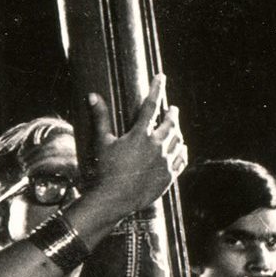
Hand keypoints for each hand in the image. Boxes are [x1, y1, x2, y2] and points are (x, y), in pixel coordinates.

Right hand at [83, 76, 186, 219]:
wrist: (115, 199)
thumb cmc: (105, 170)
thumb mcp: (101, 142)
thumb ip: (100, 117)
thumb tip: (93, 96)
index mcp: (140, 135)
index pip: (151, 105)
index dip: (156, 88)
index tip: (161, 76)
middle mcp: (157, 146)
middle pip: (170, 123)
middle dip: (172, 113)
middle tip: (172, 108)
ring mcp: (165, 162)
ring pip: (178, 140)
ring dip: (177, 131)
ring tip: (175, 127)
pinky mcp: (168, 176)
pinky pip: (181, 160)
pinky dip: (182, 151)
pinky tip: (181, 148)